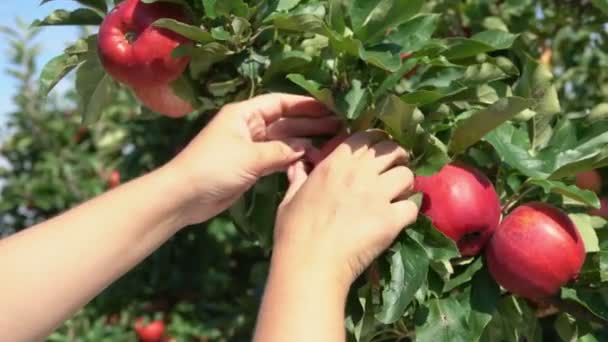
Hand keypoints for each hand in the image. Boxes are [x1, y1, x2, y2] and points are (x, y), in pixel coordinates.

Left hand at [166, 93, 338, 225]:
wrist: (184, 196)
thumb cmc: (213, 168)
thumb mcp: (249, 157)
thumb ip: (280, 151)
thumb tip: (305, 148)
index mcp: (245, 113)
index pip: (280, 102)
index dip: (306, 104)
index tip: (330, 106)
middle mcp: (249, 126)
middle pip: (286, 121)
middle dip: (311, 123)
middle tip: (340, 125)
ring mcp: (250, 147)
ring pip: (284, 141)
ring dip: (305, 141)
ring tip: (333, 142)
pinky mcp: (251, 166)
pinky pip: (277, 158)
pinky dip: (293, 159)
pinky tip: (312, 160)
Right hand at [273, 130, 418, 289]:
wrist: (309, 264)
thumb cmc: (293, 233)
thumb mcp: (289, 200)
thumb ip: (297, 179)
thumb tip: (297, 166)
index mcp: (334, 164)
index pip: (365, 136)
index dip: (376, 140)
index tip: (378, 151)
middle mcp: (359, 173)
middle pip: (392, 150)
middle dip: (397, 157)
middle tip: (394, 169)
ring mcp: (377, 195)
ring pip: (407, 174)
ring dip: (405, 184)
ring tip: (400, 194)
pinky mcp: (391, 219)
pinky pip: (412, 207)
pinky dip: (409, 212)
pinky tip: (400, 219)